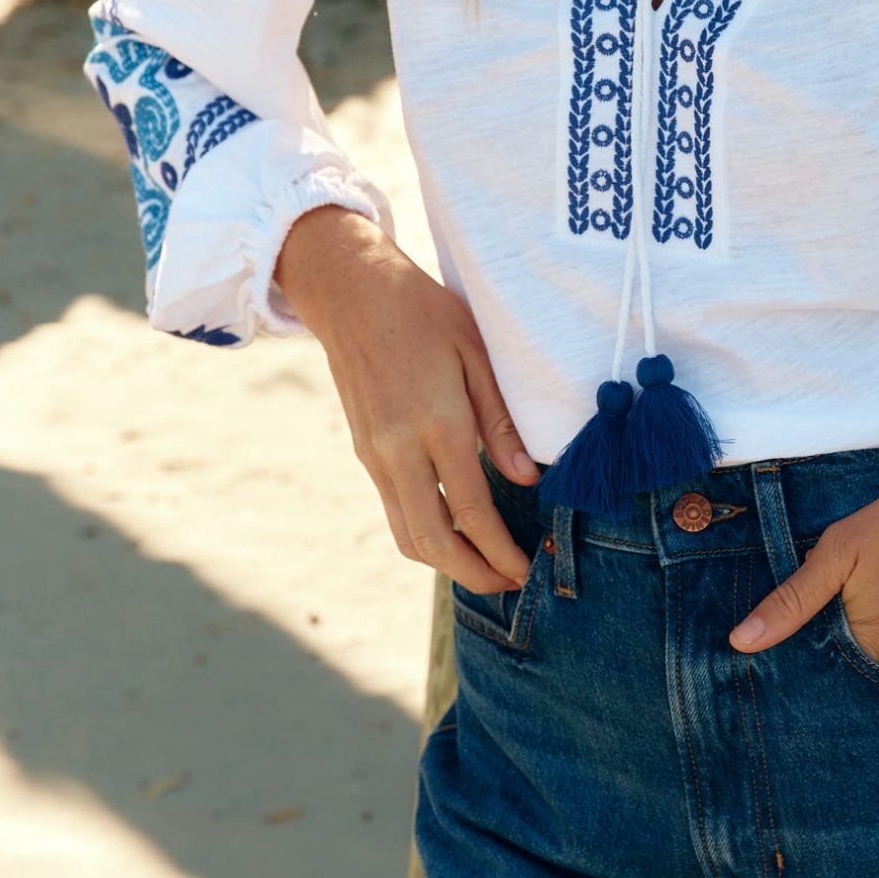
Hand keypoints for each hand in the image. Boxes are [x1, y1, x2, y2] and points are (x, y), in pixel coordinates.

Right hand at [273, 204, 540, 597]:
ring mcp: (374, 455)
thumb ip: (501, 419)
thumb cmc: (423, 312)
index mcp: (434, 423)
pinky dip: (426, 536)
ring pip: (406, 535)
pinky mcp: (364, 453)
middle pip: (431, 541)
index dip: (500, 551)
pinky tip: (455, 533)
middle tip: (511, 584)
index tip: (527, 569)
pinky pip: (395, 512)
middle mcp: (397, 449)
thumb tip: (527, 478)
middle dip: (473, 573)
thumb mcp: (476, 351)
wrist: (351, 293)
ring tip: (487, 567)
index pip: (471, 510)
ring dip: (446, 563)